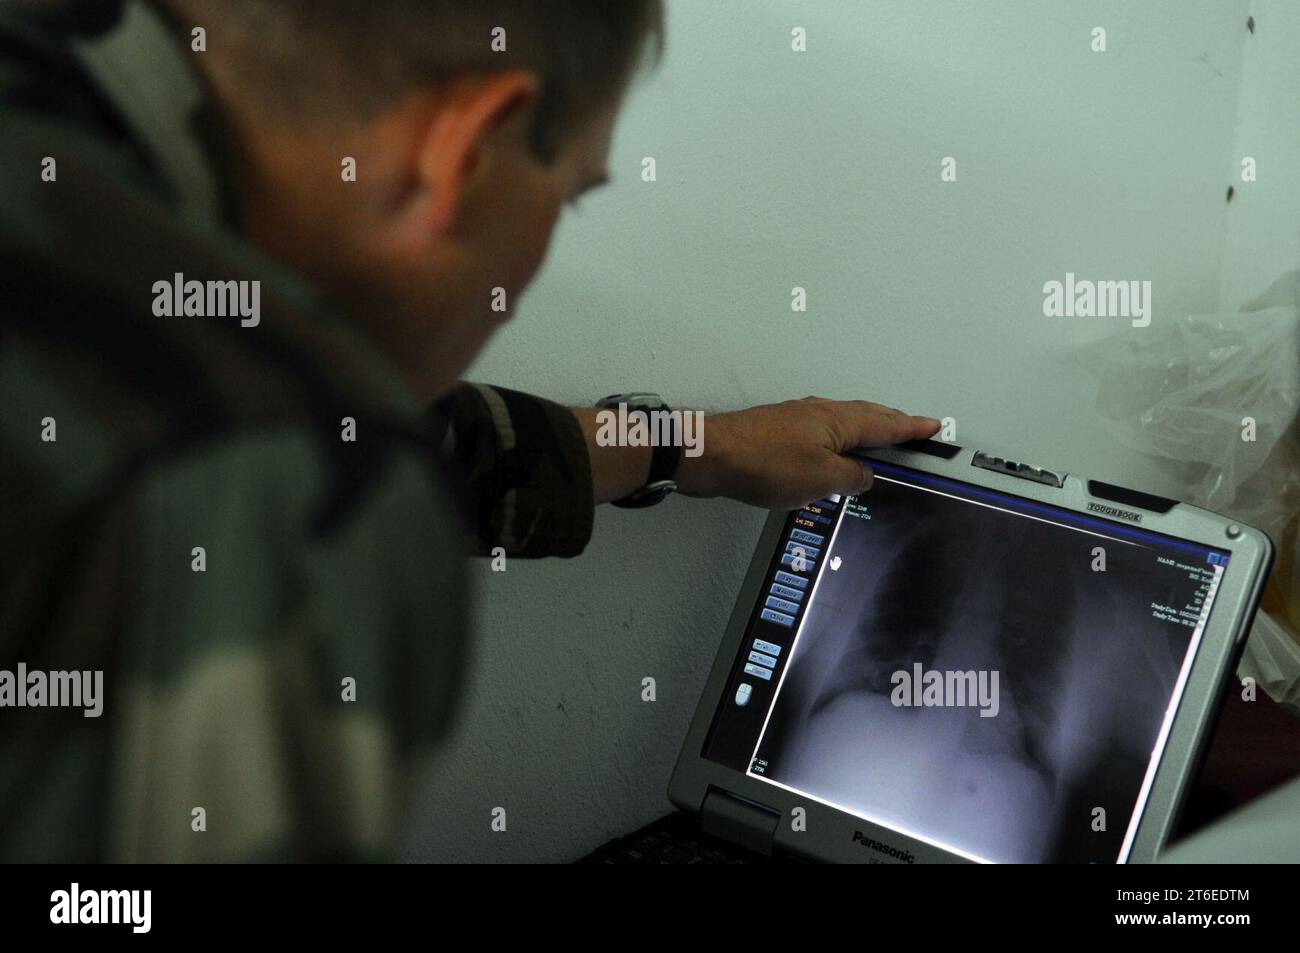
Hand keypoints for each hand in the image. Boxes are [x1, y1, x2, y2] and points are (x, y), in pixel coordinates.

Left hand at [676, 397, 940, 508]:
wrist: (711, 455)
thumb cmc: (761, 462)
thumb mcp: (820, 480)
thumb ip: (851, 478)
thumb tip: (865, 476)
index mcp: (838, 421)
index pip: (886, 424)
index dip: (912, 428)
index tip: (933, 426)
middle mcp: (820, 413)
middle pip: (867, 417)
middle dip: (894, 424)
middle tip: (914, 429)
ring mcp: (798, 419)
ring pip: (843, 423)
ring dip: (866, 430)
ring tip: (880, 440)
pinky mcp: (778, 431)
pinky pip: (822, 432)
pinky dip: (838, 440)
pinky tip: (833, 452)